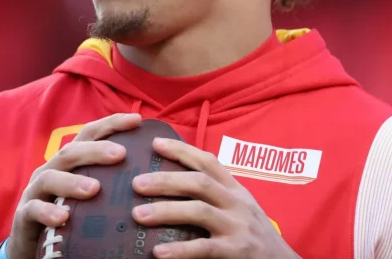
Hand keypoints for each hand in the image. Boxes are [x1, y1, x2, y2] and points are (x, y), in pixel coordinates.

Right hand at [6, 113, 141, 258]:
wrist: (32, 242)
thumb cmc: (68, 212)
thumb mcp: (87, 192)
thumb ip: (109, 179)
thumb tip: (149, 172)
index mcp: (68, 161)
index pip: (88, 134)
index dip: (111, 124)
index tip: (137, 120)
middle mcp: (51, 169)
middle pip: (71, 152)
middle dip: (95, 150)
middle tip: (121, 154)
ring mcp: (35, 191)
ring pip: (50, 178)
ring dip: (72, 182)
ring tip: (94, 189)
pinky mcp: (24, 215)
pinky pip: (34, 210)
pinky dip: (48, 212)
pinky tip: (64, 218)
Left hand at [131, 138, 298, 258]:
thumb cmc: (254, 234)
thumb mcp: (240, 207)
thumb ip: (216, 195)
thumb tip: (173, 185)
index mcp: (235, 189)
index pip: (208, 161)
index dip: (182, 150)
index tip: (155, 143)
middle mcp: (237, 203)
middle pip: (199, 183)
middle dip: (166, 180)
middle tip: (137, 183)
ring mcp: (237, 227)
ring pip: (199, 211)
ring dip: (166, 211)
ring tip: (138, 214)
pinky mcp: (236, 252)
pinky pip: (204, 248)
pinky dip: (180, 250)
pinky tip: (158, 252)